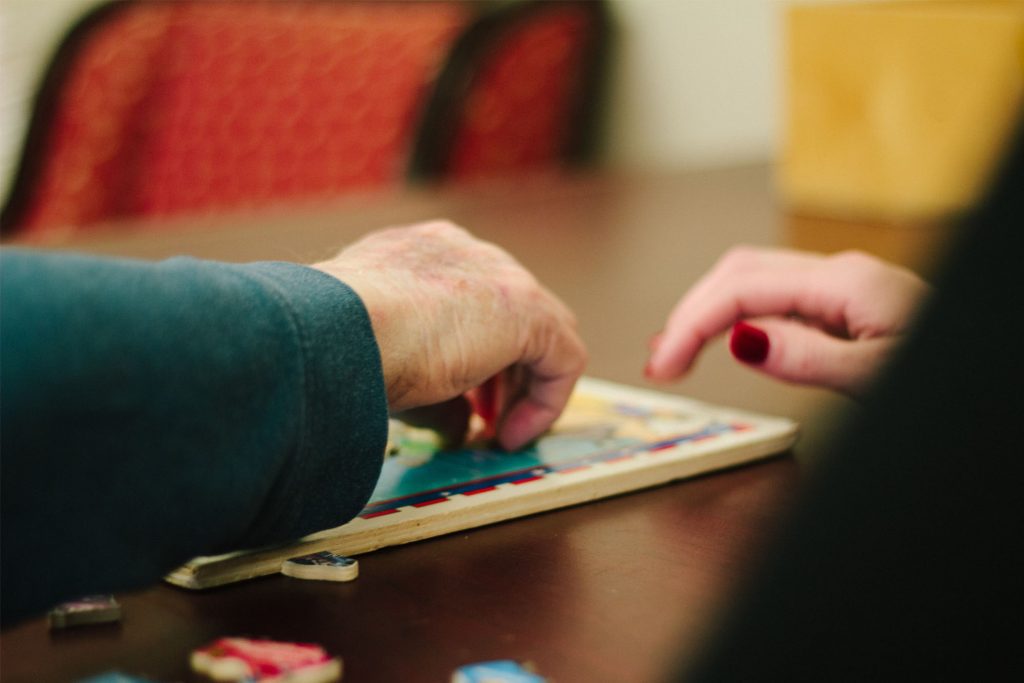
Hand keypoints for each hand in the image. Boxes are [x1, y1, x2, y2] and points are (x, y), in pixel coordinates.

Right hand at [313, 220, 586, 449]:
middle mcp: (463, 252)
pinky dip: (545, 400)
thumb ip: (434, 390)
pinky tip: (512, 434)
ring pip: (542, 330)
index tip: (462, 398)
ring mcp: (498, 272)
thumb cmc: (345, 347)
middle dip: (502, 369)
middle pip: (509, 312)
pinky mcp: (527, 307)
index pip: (468, 299)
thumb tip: (460, 426)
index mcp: (421, 253)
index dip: (472, 354)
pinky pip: (562, 356)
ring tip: (501, 431)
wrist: (339, 331)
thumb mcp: (390, 363)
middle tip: (485, 416)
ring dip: (525, 386)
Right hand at [645, 246, 929, 396]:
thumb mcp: (879, 376)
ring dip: (706, 310)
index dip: (690, 324)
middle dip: (688, 311)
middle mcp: (836, 273)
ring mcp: (839, 285)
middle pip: (737, 271)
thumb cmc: (944, 367)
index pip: (741, 289)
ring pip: (751, 278)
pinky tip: (723, 339)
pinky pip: (774, 296)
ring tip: (676, 351)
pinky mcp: (842, 302)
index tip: (662, 367)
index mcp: (843, 282)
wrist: (990, 354)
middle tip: (660, 364)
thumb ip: (810, 358)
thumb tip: (741, 340)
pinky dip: (735, 316)